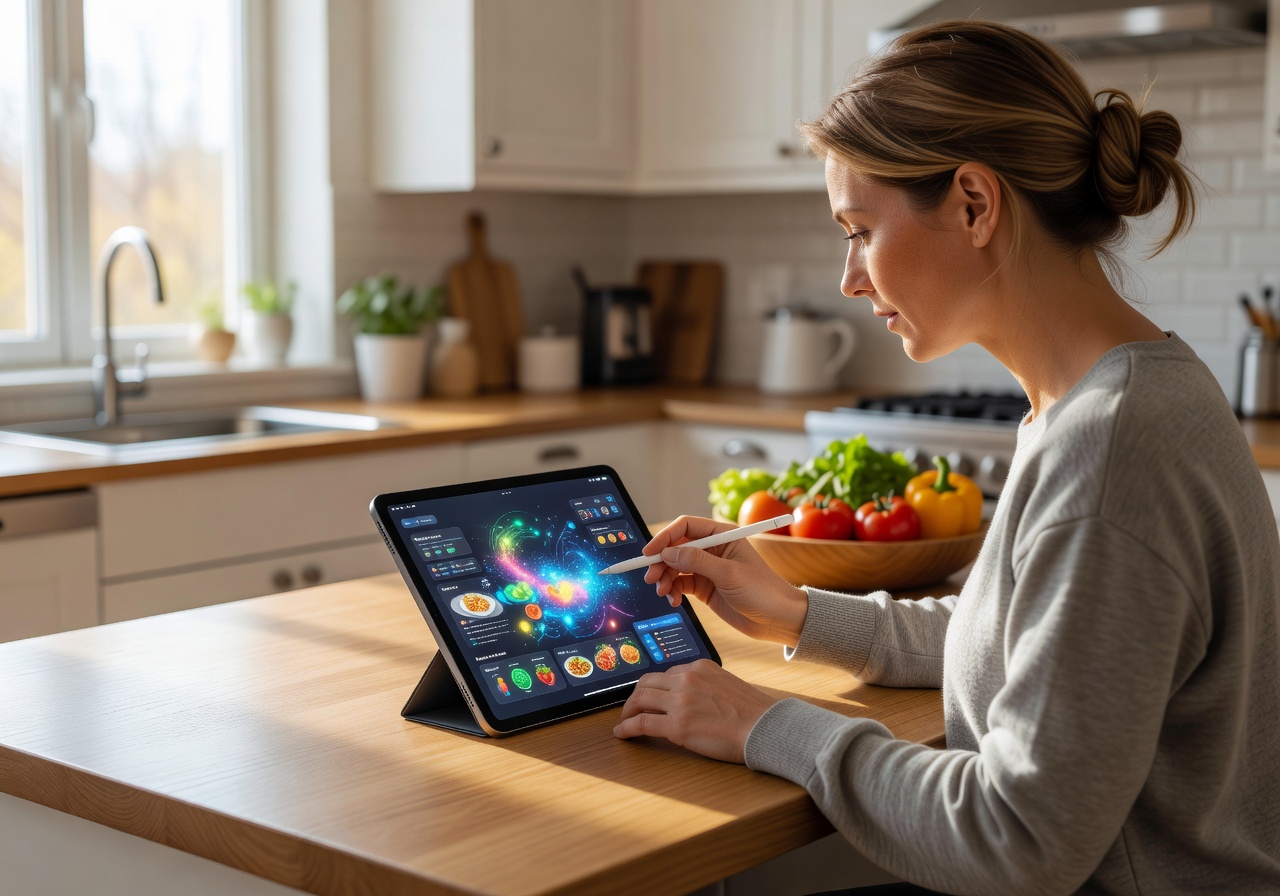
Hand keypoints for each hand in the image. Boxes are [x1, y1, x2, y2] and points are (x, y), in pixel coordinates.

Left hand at [613, 660, 777, 762]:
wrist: (764, 728)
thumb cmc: (753, 712)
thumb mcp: (727, 685)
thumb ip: (706, 685)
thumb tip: (692, 697)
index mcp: (699, 667)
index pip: (666, 673)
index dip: (654, 687)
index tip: (650, 697)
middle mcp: (686, 679)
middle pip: (647, 683)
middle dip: (635, 696)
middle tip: (631, 708)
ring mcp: (680, 701)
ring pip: (640, 699)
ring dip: (628, 711)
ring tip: (624, 721)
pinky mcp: (676, 725)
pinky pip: (641, 723)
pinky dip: (627, 728)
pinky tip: (622, 734)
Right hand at [642, 515, 807, 645]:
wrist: (777, 620)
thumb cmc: (762, 591)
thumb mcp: (728, 574)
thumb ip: (696, 562)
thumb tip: (667, 554)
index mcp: (722, 535)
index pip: (685, 527)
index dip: (664, 538)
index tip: (649, 554)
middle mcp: (713, 549)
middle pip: (676, 548)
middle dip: (661, 562)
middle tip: (651, 578)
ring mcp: (707, 569)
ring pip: (675, 567)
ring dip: (665, 579)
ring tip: (663, 593)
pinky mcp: (705, 587)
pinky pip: (680, 584)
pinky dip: (672, 591)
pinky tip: (674, 601)